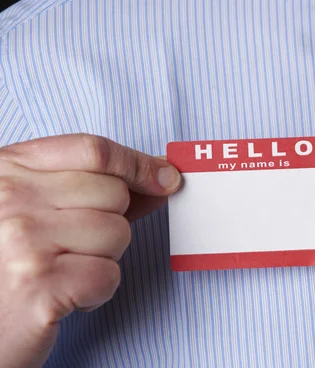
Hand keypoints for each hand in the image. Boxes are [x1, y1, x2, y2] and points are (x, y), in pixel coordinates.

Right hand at [0, 134, 180, 367]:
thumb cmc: (8, 263)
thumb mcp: (36, 208)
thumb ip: (93, 188)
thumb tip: (161, 178)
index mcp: (9, 169)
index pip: (94, 151)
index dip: (138, 164)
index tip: (166, 178)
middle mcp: (12, 198)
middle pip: (114, 193)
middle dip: (110, 222)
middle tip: (70, 247)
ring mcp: (24, 240)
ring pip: (118, 233)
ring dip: (103, 258)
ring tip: (62, 270)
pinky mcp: (39, 285)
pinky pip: (108, 275)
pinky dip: (96, 292)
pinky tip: (63, 296)